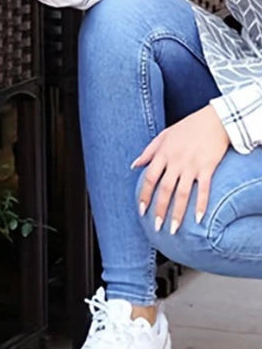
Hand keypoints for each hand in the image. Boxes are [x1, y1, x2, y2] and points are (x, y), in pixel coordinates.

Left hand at [132, 104, 229, 233]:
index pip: (149, 178)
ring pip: (182, 193)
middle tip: (156, 226)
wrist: (214, 120)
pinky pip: (204, 190)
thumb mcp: (163, 135)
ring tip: (174, 228)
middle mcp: (175, 161)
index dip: (144, 195)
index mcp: (163, 154)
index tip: (141, 210)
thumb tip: (133, 165)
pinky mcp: (208, 168)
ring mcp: (192, 166)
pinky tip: (199, 219)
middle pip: (164, 189)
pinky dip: (201, 205)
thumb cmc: (188, 127)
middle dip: (159, 209)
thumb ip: (148, 151)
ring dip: (178, 213)